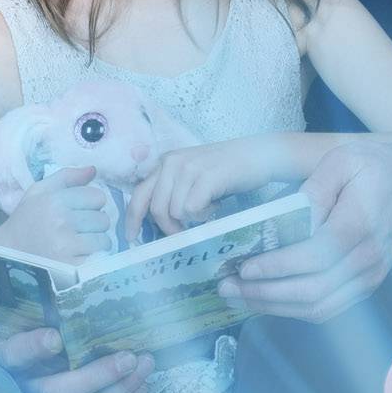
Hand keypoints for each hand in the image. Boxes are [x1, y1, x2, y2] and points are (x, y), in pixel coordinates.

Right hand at [0, 166, 116, 262]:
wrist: (8, 255)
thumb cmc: (26, 221)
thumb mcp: (39, 192)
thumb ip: (66, 177)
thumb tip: (93, 170)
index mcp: (54, 200)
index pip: (97, 197)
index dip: (91, 204)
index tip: (79, 211)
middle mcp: (61, 221)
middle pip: (103, 219)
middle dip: (94, 224)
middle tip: (77, 230)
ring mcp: (66, 245)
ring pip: (104, 239)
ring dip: (95, 242)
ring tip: (78, 244)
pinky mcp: (71, 266)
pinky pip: (98, 257)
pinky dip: (92, 257)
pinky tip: (77, 256)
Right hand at [0, 325, 155, 392]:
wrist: (19, 381)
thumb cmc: (26, 341)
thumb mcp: (24, 324)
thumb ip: (40, 312)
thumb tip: (71, 293)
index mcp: (6, 362)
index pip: (15, 355)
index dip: (33, 348)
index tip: (55, 337)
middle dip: (96, 377)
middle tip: (128, 357)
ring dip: (117, 392)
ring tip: (143, 366)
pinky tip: (141, 387)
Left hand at [123, 137, 279, 243]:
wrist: (259, 154)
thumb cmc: (226, 170)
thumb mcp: (192, 175)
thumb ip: (173, 191)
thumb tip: (158, 223)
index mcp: (166, 163)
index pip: (139, 195)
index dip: (133, 219)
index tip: (132, 238)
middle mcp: (172, 163)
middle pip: (156, 209)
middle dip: (168, 228)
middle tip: (184, 233)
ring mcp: (189, 168)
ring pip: (174, 212)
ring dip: (191, 220)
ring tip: (208, 209)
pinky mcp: (206, 176)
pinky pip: (192, 209)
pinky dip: (204, 215)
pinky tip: (215, 205)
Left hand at [226, 137, 391, 322]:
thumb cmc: (377, 166)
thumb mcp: (343, 160)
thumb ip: (314, 187)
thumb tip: (286, 215)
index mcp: (360, 223)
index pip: (315, 257)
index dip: (277, 267)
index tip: (244, 266)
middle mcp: (367, 258)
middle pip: (313, 291)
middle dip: (264, 293)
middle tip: (227, 284)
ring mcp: (369, 276)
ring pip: (319, 307)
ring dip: (274, 307)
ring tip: (237, 294)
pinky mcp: (366, 285)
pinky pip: (328, 307)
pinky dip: (293, 309)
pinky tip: (265, 298)